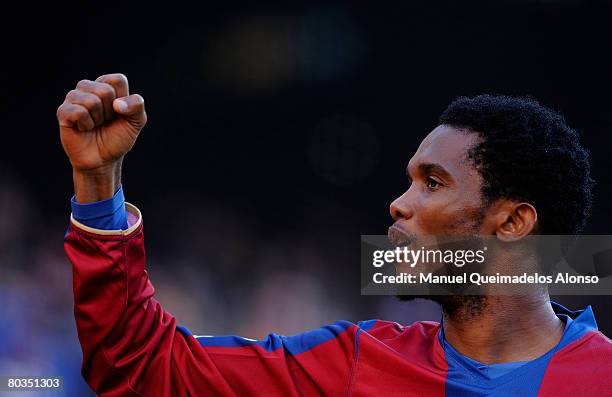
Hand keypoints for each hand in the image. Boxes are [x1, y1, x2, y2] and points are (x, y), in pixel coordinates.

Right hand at [57, 73, 146, 202]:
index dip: (123, 101)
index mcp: (106, 85)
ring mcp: (73, 98)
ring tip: (95, 125)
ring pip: (91, 100)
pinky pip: (78, 112)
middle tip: (105, 121)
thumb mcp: (136, 121)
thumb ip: (137, 105)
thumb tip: (117, 104)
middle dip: (110, 112)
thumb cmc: (118, 137)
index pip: (117, 80)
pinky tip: (84, 129)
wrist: (104, 159)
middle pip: (105, 90)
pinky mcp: (63, 112)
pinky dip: (86, 124)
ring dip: (98, 119)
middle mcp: (88, 88)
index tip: (119, 113)